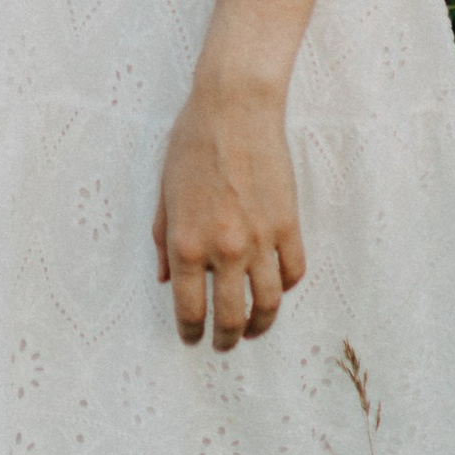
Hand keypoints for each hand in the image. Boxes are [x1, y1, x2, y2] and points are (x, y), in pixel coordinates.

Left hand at [152, 72, 304, 350]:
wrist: (235, 109)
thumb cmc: (192, 144)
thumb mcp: (164, 193)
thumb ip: (163, 241)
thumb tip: (167, 280)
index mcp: (187, 243)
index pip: (190, 308)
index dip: (191, 332)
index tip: (193, 339)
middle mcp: (225, 249)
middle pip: (231, 316)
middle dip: (227, 339)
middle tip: (224, 344)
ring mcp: (260, 240)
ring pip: (267, 303)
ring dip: (260, 325)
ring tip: (253, 330)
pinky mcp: (288, 225)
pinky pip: (292, 271)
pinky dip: (284, 287)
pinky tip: (274, 289)